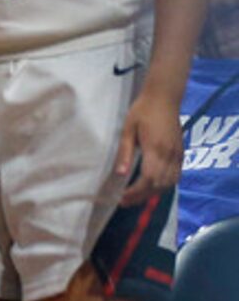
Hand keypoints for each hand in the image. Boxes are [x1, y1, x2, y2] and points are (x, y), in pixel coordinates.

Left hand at [115, 87, 181, 207]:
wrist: (164, 98)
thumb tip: (119, 174)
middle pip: (159, 185)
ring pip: (169, 183)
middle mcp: (170, 155)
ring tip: (135, 198)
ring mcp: (178, 155)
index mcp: (155, 149)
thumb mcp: (127, 130)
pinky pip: (176, 176)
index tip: (121, 198)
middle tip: (124, 202)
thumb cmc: (142, 111)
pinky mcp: (181, 153)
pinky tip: (152, 188)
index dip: (135, 192)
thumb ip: (125, 152)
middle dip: (142, 197)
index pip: (148, 179)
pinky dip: (164, 186)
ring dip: (153, 193)